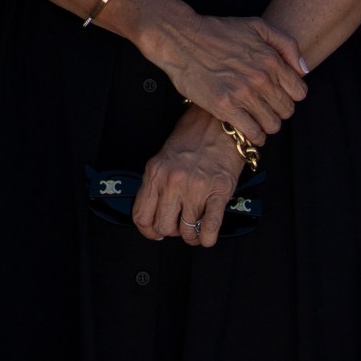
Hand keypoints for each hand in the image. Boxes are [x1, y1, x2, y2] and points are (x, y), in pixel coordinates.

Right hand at [131, 0, 307, 146]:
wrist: (181, 39)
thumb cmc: (217, 31)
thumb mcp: (257, 26)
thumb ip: (286, 44)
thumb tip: (303, 69)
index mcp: (271, 60)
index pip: (299, 92)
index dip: (290, 95)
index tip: (278, 95)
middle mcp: (261, 78)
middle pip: (287, 110)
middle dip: (278, 111)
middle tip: (265, 108)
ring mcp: (243, 94)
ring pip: (273, 124)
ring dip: (267, 125)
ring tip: (257, 119)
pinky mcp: (225, 107)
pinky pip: (252, 132)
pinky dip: (254, 135)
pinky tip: (248, 129)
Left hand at [135, 105, 250, 246]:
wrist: (219, 123)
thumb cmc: (193, 139)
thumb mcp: (164, 159)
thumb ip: (157, 185)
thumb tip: (155, 215)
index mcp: (155, 173)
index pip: (141, 216)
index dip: (148, 231)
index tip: (155, 232)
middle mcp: (172, 181)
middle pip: (163, 227)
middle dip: (171, 232)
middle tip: (178, 226)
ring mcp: (195, 187)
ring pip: (187, 231)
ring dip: (191, 236)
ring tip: (195, 229)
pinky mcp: (219, 191)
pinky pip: (210, 226)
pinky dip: (207, 238)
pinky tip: (207, 236)